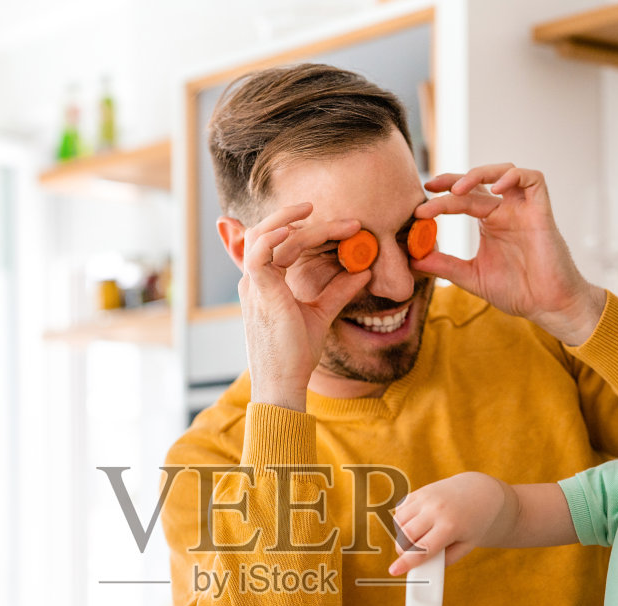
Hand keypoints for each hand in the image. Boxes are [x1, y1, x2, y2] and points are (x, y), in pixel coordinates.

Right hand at [237, 203, 370, 410]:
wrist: (283, 383)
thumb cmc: (296, 354)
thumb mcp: (321, 314)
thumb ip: (338, 291)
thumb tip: (363, 271)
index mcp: (265, 284)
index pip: (279, 243)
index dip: (308, 230)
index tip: (345, 228)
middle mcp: (255, 282)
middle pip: (266, 232)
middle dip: (296, 216)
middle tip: (341, 219)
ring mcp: (254, 286)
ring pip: (263, 236)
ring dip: (288, 219)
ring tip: (315, 210)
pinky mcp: (260, 294)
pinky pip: (259, 254)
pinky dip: (274, 237)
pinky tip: (296, 229)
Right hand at [388, 473, 514, 574]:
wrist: (479, 492)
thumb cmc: (474, 522)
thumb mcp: (467, 545)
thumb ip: (446, 559)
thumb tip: (423, 568)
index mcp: (450, 526)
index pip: (422, 549)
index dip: (406, 562)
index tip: (394, 571)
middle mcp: (436, 510)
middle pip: (405, 536)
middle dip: (402, 550)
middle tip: (410, 555)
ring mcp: (426, 498)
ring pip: (399, 522)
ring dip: (401, 535)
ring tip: (416, 538)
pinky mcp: (419, 492)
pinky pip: (400, 510)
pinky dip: (402, 521)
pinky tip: (417, 523)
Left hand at [413, 165, 605, 345]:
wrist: (547, 306)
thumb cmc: (517, 291)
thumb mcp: (471, 277)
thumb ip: (445, 266)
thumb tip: (413, 259)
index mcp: (490, 222)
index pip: (465, 196)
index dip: (444, 191)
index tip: (422, 199)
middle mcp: (506, 211)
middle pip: (478, 182)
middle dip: (453, 181)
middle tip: (431, 189)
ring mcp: (524, 209)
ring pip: (505, 171)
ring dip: (480, 174)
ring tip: (458, 189)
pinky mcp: (542, 212)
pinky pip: (534, 180)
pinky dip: (514, 177)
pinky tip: (495, 189)